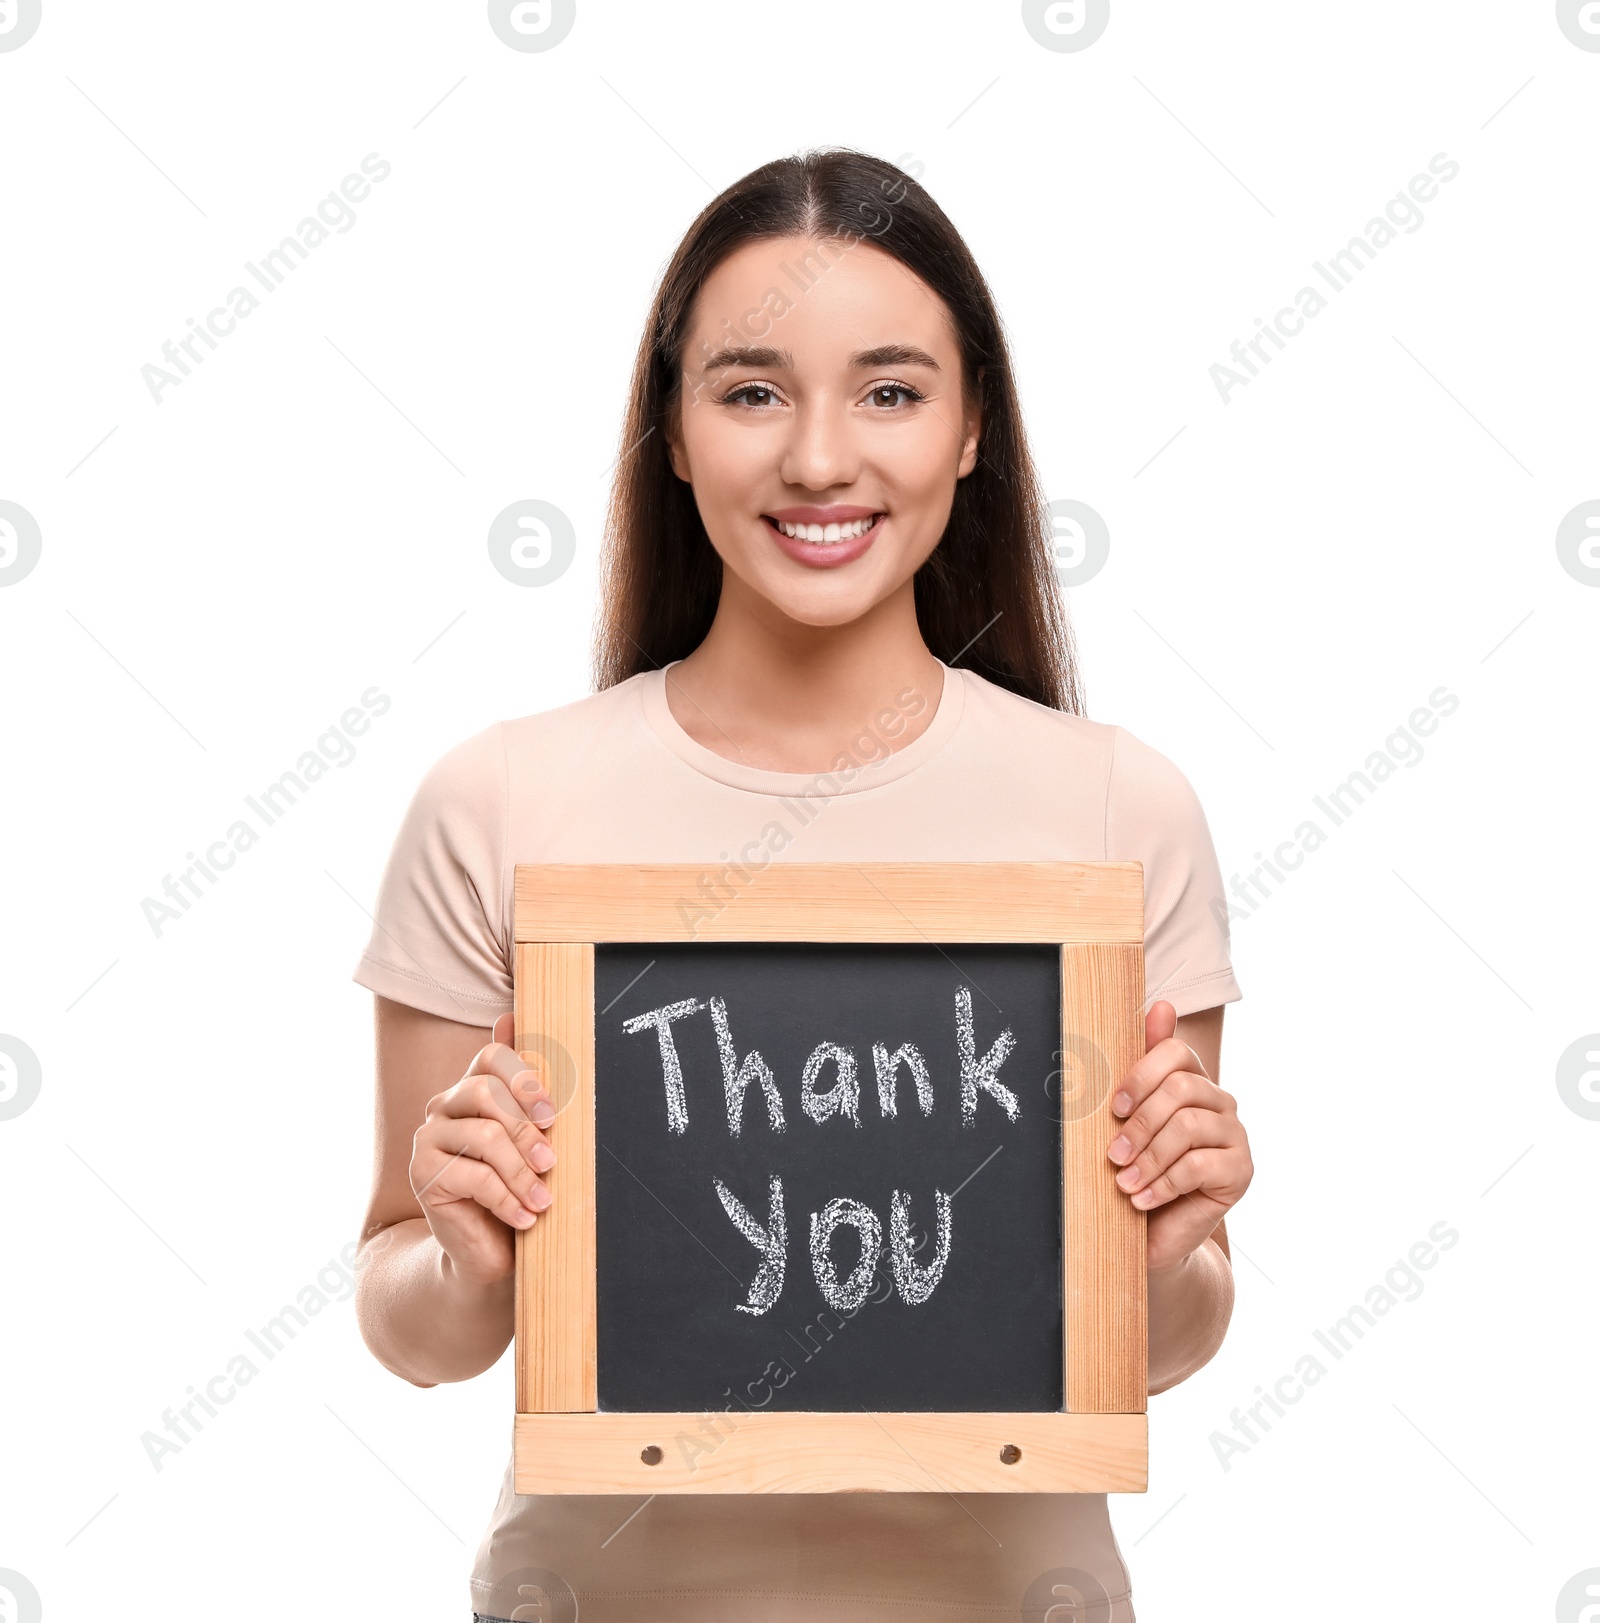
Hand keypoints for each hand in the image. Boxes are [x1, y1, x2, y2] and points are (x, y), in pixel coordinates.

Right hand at [408, 1011, 557, 1286]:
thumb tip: (513, 1017)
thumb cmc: (514, 1185)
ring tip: (544, 1199)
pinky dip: (508, 1199)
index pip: (490, 1056)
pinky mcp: (422, 1174)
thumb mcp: (528, 1139)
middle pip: (486, 1093)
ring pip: (485, 1137)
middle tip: (551, 1162)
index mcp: (471, 1089)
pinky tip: (526, 1217)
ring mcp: (427, 1139)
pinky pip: (475, 1178)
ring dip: (522, 1172)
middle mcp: (443, 1106)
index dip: (523, 1077)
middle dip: (526, 1128)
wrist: (485, 1248)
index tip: (551, 1113)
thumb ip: (525, 1089)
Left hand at [1106, 1000, 1251, 1275]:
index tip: (1114, 1108)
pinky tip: (1142, 1199)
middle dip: (1140, 1124)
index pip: (1176, 1052)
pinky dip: (1163, 1183)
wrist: (1152, 1232)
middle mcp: (1220, 1101)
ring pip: (1189, 1127)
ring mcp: (1235, 1136)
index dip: (1142, 1075)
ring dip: (1148, 1158)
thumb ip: (1139, 1066)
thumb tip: (1161, 1005)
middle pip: (1181, 1089)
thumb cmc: (1135, 1168)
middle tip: (1113, 1155)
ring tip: (1124, 1182)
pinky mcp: (1241, 1171)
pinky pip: (1200, 1166)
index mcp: (1192, 1080)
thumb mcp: (1128, 1119)